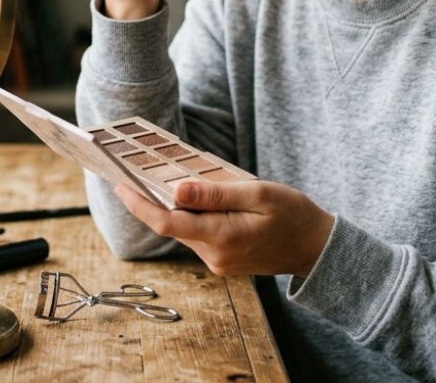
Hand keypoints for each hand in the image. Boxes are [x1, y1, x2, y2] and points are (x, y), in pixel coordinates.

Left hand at [115, 180, 335, 277]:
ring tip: (163, 180)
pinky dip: (192, 217)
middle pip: (171, 225)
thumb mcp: (258, 193)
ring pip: (184, 230)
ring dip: (174, 208)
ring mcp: (218, 262)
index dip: (138, 204)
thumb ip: (216, 193)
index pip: (167, 222)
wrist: (316, 248)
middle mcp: (215, 256)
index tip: (119, 184)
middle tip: (132, 173)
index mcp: (222, 237)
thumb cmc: (293, 215)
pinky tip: (195, 199)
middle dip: (151, 201)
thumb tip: (175, 189)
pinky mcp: (222, 261)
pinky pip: (198, 236)